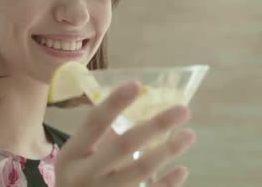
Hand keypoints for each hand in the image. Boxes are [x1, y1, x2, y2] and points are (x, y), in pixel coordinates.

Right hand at [55, 81, 195, 186]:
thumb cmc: (75, 180)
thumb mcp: (76, 159)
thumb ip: (100, 139)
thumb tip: (136, 112)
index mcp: (72, 155)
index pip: (94, 123)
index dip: (114, 103)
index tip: (136, 85)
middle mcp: (86, 175)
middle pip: (123, 146)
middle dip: (155, 126)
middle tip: (182, 110)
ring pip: (140, 171)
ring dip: (168, 151)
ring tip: (189, 135)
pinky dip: (167, 184)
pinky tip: (182, 169)